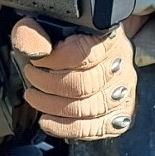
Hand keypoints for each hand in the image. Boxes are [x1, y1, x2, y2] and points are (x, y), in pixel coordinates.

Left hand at [10, 19, 135, 139]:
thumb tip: (32, 48)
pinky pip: (95, 128)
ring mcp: (123, 92)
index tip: (36, 60)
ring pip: (88, 109)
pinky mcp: (120, 115)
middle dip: (48, 84)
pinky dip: (66, 128)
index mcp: (107, 38)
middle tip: (31, 77)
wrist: (98, 49)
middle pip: (84, 85)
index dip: (54, 60)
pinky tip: (48, 121)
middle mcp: (121, 65)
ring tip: (34, 97)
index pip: (82, 53)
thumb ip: (36, 33)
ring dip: (52, 106)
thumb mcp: (50, 26)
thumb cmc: (72, 39)